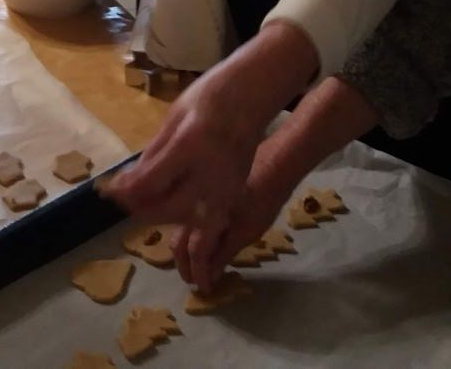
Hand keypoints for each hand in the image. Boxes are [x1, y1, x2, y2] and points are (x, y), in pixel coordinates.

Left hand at [107, 23, 317, 252]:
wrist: (254, 93)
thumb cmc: (211, 94)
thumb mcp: (174, 116)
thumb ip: (154, 152)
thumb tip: (130, 180)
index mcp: (190, 146)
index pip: (151, 182)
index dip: (125, 191)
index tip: (106, 191)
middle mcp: (210, 172)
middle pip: (168, 209)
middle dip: (140, 209)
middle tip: (122, 199)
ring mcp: (225, 186)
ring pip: (186, 218)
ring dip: (160, 214)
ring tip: (141, 200)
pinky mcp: (234, 191)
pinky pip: (203, 214)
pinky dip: (182, 213)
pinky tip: (168, 200)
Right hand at [173, 145, 303, 288]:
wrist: (273, 161)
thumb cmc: (265, 199)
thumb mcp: (248, 231)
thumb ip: (225, 252)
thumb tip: (210, 275)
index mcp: (204, 219)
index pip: (193, 254)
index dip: (197, 274)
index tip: (204, 289)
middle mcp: (191, 208)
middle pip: (177, 242)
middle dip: (183, 264)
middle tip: (192, 278)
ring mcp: (193, 197)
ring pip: (178, 228)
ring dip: (182, 249)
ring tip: (193, 263)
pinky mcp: (198, 190)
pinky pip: (184, 216)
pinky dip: (187, 232)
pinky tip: (197, 237)